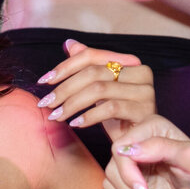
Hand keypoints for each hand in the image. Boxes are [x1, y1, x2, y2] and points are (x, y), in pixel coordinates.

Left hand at [37, 39, 154, 140]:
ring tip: (56, 115)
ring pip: (99, 89)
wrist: (138, 144)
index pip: (92, 56)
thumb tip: (69, 43)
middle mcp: (141, 73)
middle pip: (93, 72)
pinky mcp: (145, 112)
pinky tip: (76, 124)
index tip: (43, 81)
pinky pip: (110, 108)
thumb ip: (88, 66)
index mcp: (130, 62)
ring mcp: (145, 92)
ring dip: (72, 104)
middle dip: (64, 88)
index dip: (65, 66)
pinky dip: (88, 116)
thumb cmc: (117, 118)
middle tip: (46, 103)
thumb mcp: (99, 91)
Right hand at [106, 116, 189, 188]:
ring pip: (109, 188)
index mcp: (150, 129)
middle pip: (111, 171)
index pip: (119, 149)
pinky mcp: (124, 186)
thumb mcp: (188, 159)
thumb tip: (132, 150)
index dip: (128, 174)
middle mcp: (135, 145)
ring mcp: (127, 166)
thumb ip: (162, 147)